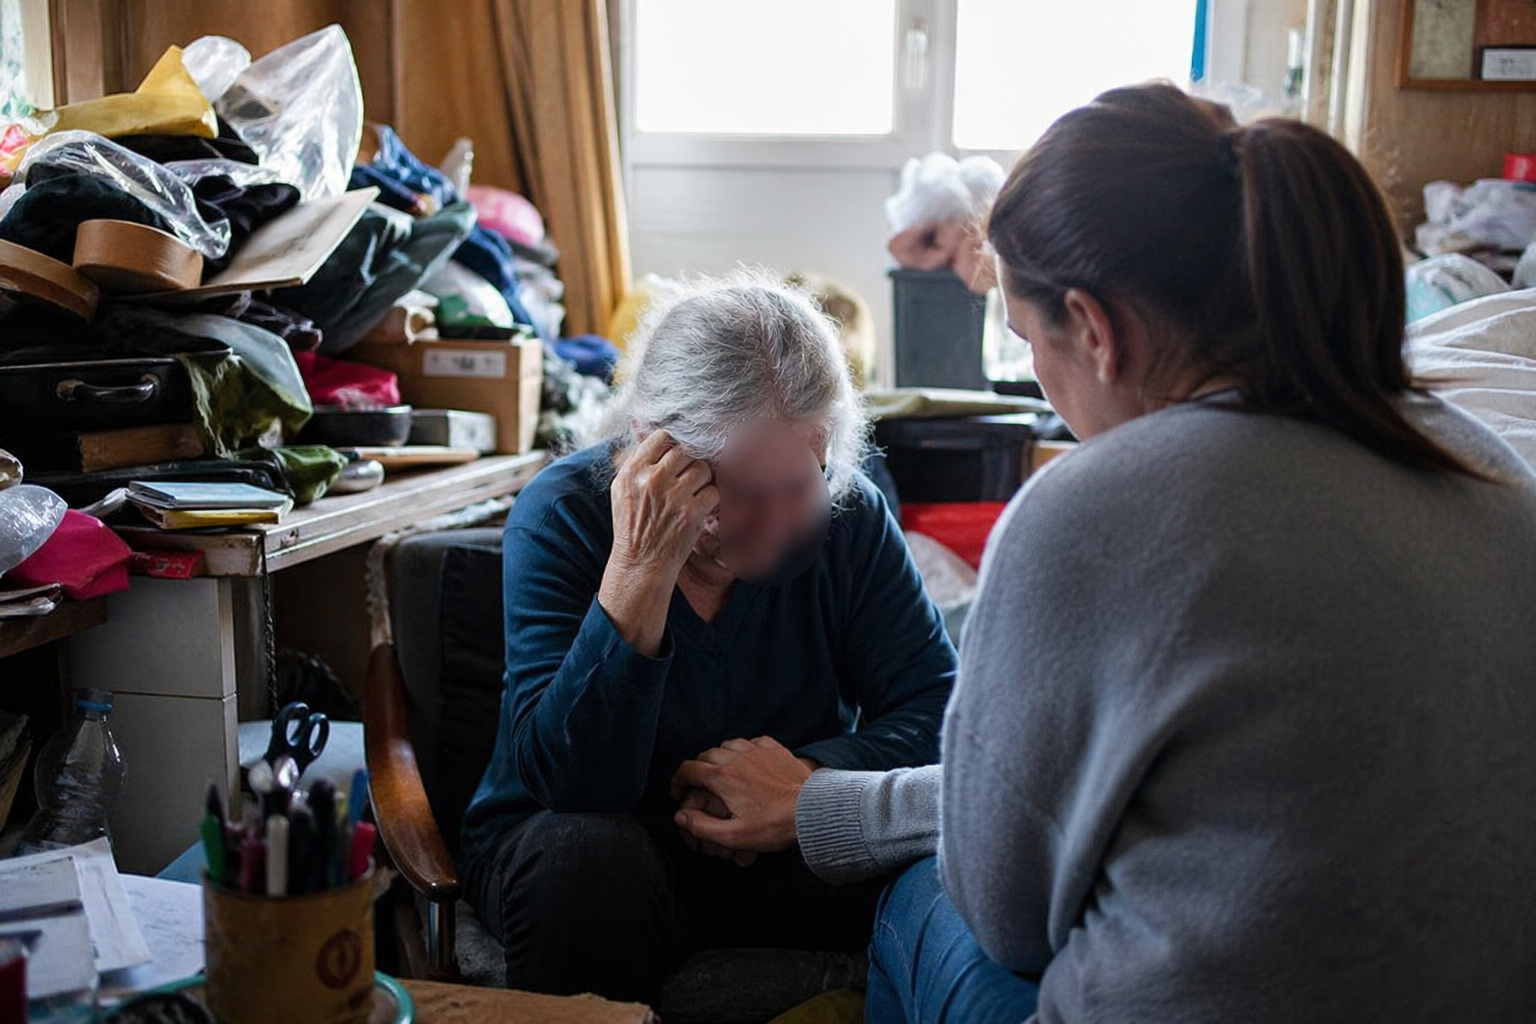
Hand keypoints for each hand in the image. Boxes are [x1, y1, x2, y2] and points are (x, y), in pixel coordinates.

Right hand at [598, 430, 717, 654]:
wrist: (640, 563)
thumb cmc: (632, 526)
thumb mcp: (621, 490)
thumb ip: (637, 464)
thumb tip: (656, 437)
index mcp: (632, 471)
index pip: (662, 437)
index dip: (672, 445)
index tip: (675, 458)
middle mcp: (652, 480)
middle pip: (685, 451)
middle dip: (689, 464)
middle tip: (686, 479)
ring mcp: (673, 496)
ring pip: (702, 469)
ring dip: (702, 481)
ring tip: (692, 495)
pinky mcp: (691, 512)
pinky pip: (713, 491)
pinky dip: (710, 501)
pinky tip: (699, 510)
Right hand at [670, 737, 814, 859]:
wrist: (812, 810)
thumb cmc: (775, 825)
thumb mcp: (734, 836)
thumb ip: (702, 826)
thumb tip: (680, 817)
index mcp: (723, 778)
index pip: (689, 769)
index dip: (678, 780)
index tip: (678, 792)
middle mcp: (737, 758)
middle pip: (706, 755)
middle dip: (697, 769)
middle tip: (697, 784)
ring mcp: (757, 751)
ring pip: (728, 744)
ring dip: (720, 756)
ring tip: (720, 770)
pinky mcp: (775, 749)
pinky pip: (753, 741)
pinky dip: (744, 749)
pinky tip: (747, 760)